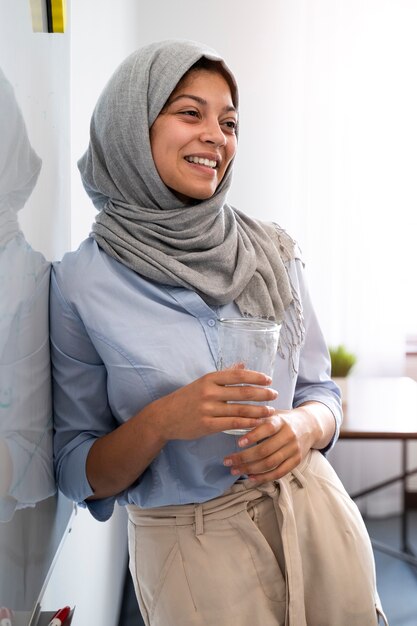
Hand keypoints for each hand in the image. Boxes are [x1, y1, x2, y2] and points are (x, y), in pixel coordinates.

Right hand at [145, 369, 277, 442]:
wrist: (165, 416)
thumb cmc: (186, 398)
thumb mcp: (203, 382)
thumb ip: (224, 375)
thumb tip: (243, 364)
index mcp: (209, 379)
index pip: (238, 375)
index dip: (256, 377)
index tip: (269, 380)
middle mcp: (209, 392)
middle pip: (242, 392)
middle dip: (262, 394)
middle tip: (275, 395)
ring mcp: (208, 409)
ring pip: (240, 409)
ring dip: (259, 410)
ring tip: (271, 411)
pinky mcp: (207, 425)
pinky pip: (233, 424)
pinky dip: (248, 424)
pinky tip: (257, 424)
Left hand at [223, 406, 319, 481]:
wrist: (309, 425)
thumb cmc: (283, 419)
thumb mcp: (272, 413)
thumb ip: (257, 418)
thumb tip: (233, 423)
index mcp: (281, 421)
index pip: (267, 428)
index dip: (253, 436)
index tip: (238, 443)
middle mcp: (289, 435)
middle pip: (265, 450)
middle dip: (244, 458)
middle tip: (228, 461)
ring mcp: (294, 449)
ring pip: (270, 463)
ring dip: (250, 469)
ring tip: (235, 470)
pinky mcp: (297, 461)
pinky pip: (279, 472)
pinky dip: (264, 477)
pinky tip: (250, 478)